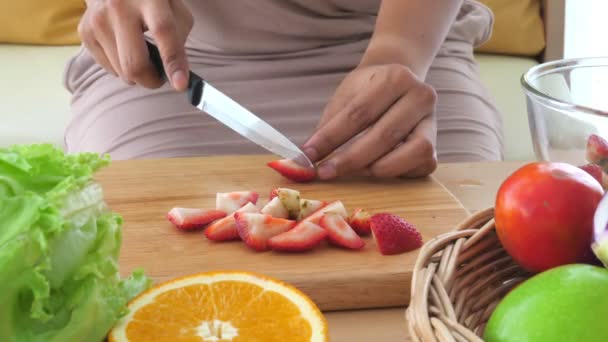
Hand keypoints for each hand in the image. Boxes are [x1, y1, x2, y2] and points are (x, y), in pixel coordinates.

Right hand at [78, 0, 192, 90]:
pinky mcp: (85, 31)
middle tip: (160, 77)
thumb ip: (179, 35)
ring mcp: (98, 19)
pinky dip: (121, 68)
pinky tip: (124, 49)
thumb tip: (176, 73)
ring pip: (122, 72)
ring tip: (142, 55)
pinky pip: (108, 69)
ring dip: (137, 74)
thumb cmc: (151, 0)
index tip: (181, 85)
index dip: (173, 61)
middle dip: (152, 81)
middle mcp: (119, 7)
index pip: (163, 31)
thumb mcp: (173, 7)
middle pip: (134, 64)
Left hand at [302, 64, 437, 179]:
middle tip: (325, 172)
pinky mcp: (436, 143)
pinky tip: (377, 169)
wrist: (399, 80)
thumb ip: (328, 127)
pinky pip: (422, 164)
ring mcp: (433, 120)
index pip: (359, 114)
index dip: (331, 137)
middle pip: (385, 135)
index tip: (308, 155)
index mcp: (396, 77)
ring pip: (414, 151)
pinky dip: (400, 172)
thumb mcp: (345, 97)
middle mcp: (421, 96)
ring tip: (357, 171)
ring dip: (382, 167)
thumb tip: (302, 159)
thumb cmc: (367, 90)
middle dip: (350, 159)